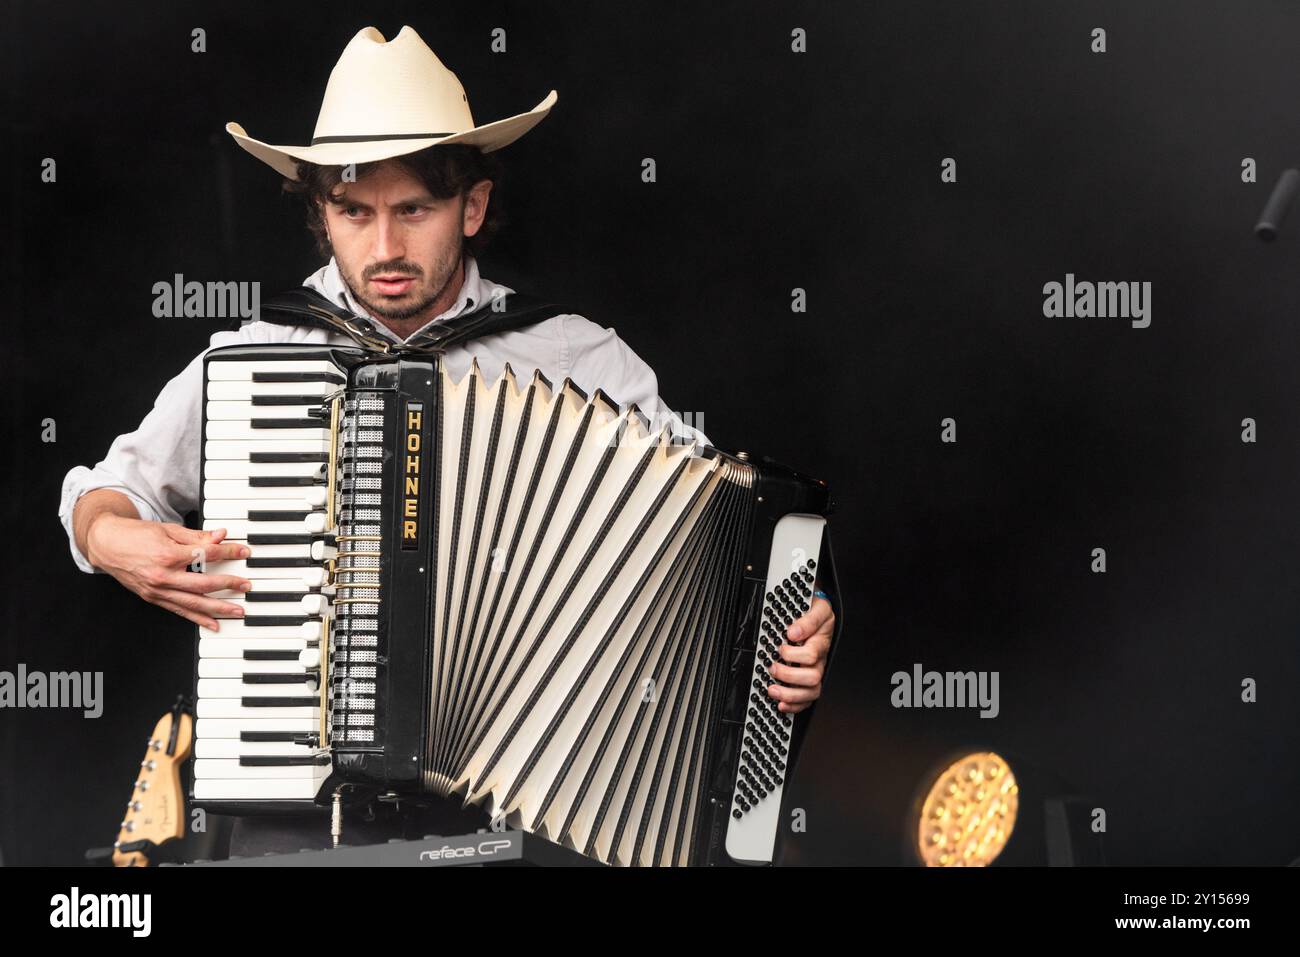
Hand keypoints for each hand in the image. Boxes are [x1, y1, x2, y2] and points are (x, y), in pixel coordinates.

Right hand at [85, 515, 252, 629]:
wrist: (106, 544)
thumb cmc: (136, 534)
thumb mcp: (168, 530)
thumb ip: (196, 536)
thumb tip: (221, 535)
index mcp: (167, 554)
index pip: (206, 555)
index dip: (229, 552)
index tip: (244, 551)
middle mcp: (162, 576)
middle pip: (203, 584)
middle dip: (229, 585)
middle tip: (247, 586)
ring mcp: (157, 590)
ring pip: (193, 603)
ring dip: (218, 609)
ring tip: (238, 611)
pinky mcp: (153, 598)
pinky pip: (179, 610)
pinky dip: (197, 618)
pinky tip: (213, 624)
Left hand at [767, 593, 833, 713]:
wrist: (822, 614)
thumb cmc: (818, 612)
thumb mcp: (818, 608)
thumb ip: (808, 619)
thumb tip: (794, 632)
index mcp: (820, 643)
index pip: (811, 655)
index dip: (794, 654)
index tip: (781, 647)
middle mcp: (819, 660)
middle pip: (812, 677)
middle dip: (789, 676)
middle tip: (773, 667)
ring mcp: (815, 671)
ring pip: (811, 692)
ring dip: (790, 695)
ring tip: (773, 690)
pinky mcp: (810, 680)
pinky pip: (808, 700)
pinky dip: (795, 706)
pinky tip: (782, 704)